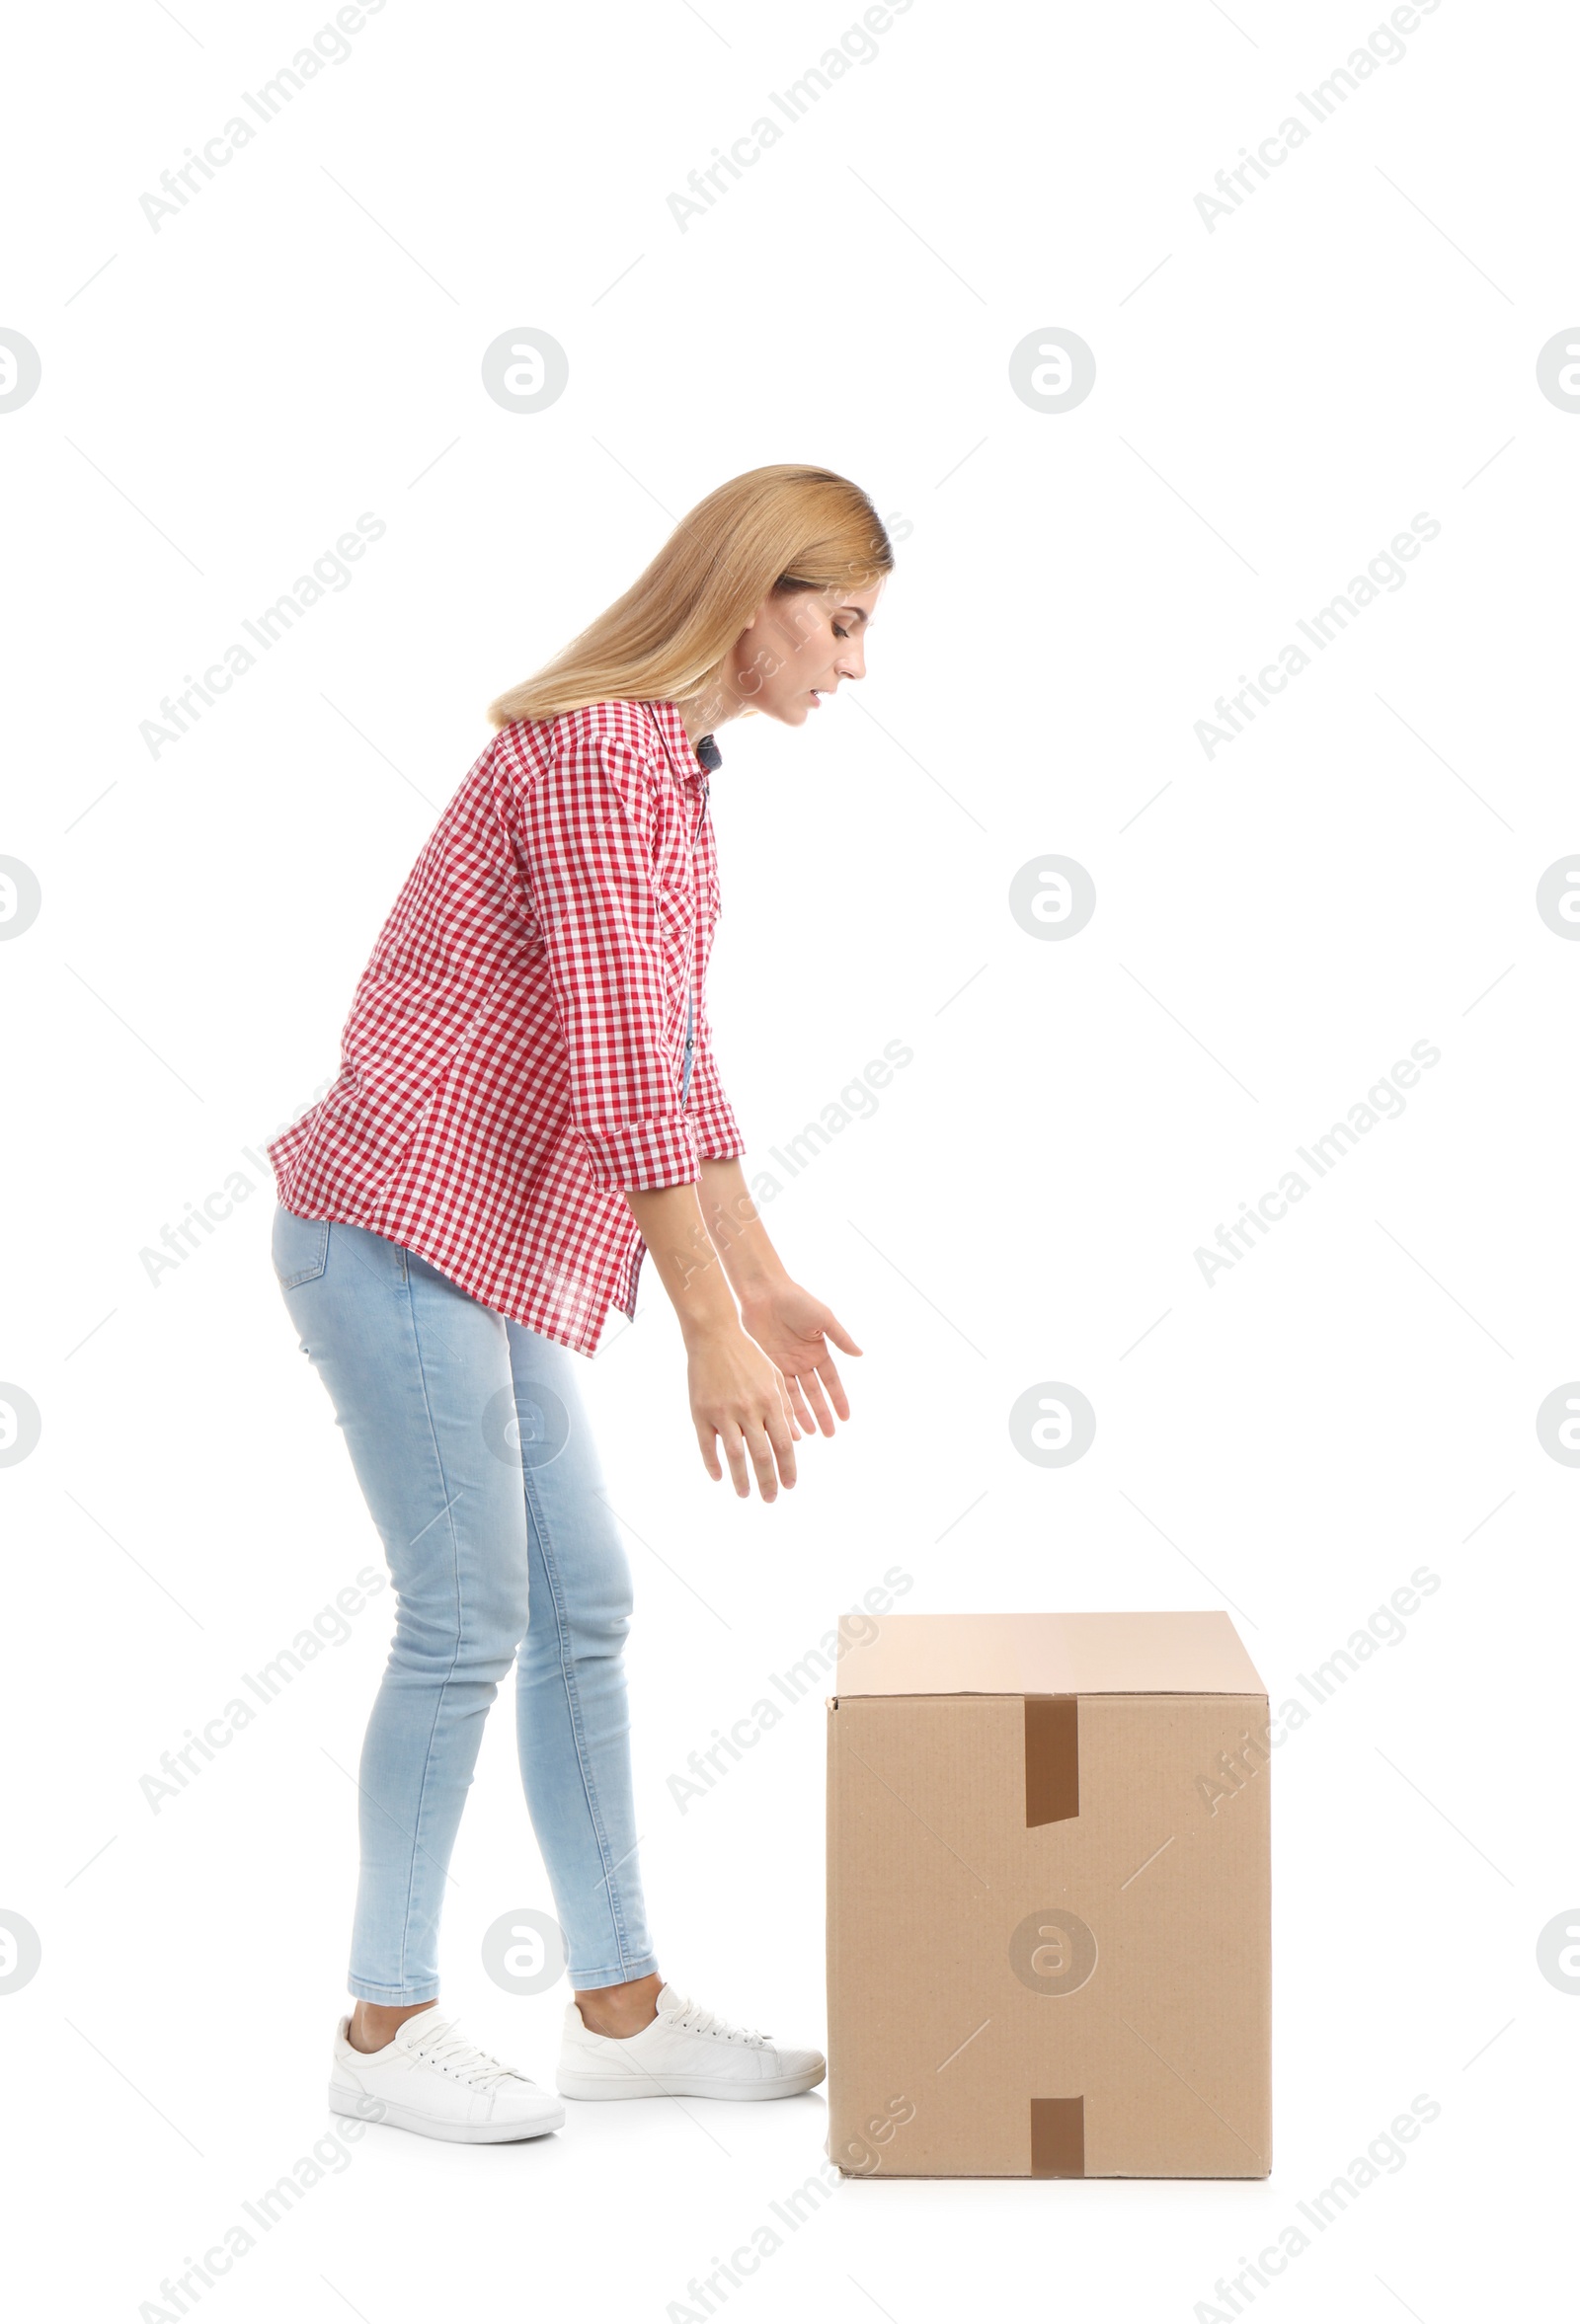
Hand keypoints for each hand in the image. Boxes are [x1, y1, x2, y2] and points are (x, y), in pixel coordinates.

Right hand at [686, 1322, 800, 1501]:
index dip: (788, 1468)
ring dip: (742, 1479)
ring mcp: (723, 1412)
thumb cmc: (747, 1355)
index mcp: (770, 1401)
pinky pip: (706, 1445)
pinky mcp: (701, 1411)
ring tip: (745, 1495)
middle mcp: (749, 1409)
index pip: (784, 1444)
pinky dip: (713, 1464)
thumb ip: (784, 1408)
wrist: (714, 1335)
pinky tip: (718, 1478)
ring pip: (736, 1455)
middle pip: (762, 1455)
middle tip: (770, 1499)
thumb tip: (795, 1439)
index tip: (789, 1486)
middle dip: (768, 1482)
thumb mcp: (773, 1376)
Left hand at [736, 1278, 861, 1437]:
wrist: (762, 1292)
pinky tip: (784, 1421)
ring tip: (809, 1435)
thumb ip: (841, 1338)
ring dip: (802, 1416)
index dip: (839, 1399)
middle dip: (822, 1414)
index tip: (846, 1418)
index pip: (831, 1382)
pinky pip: (774, 1391)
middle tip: (830, 1435)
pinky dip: (780, 1406)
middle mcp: (801, 1361)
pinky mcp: (764, 1366)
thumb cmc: (795, 1300)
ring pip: (795, 1397)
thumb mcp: (823, 1318)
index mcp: (817, 1351)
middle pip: (814, 1394)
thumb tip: (861, 1355)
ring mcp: (782, 1365)